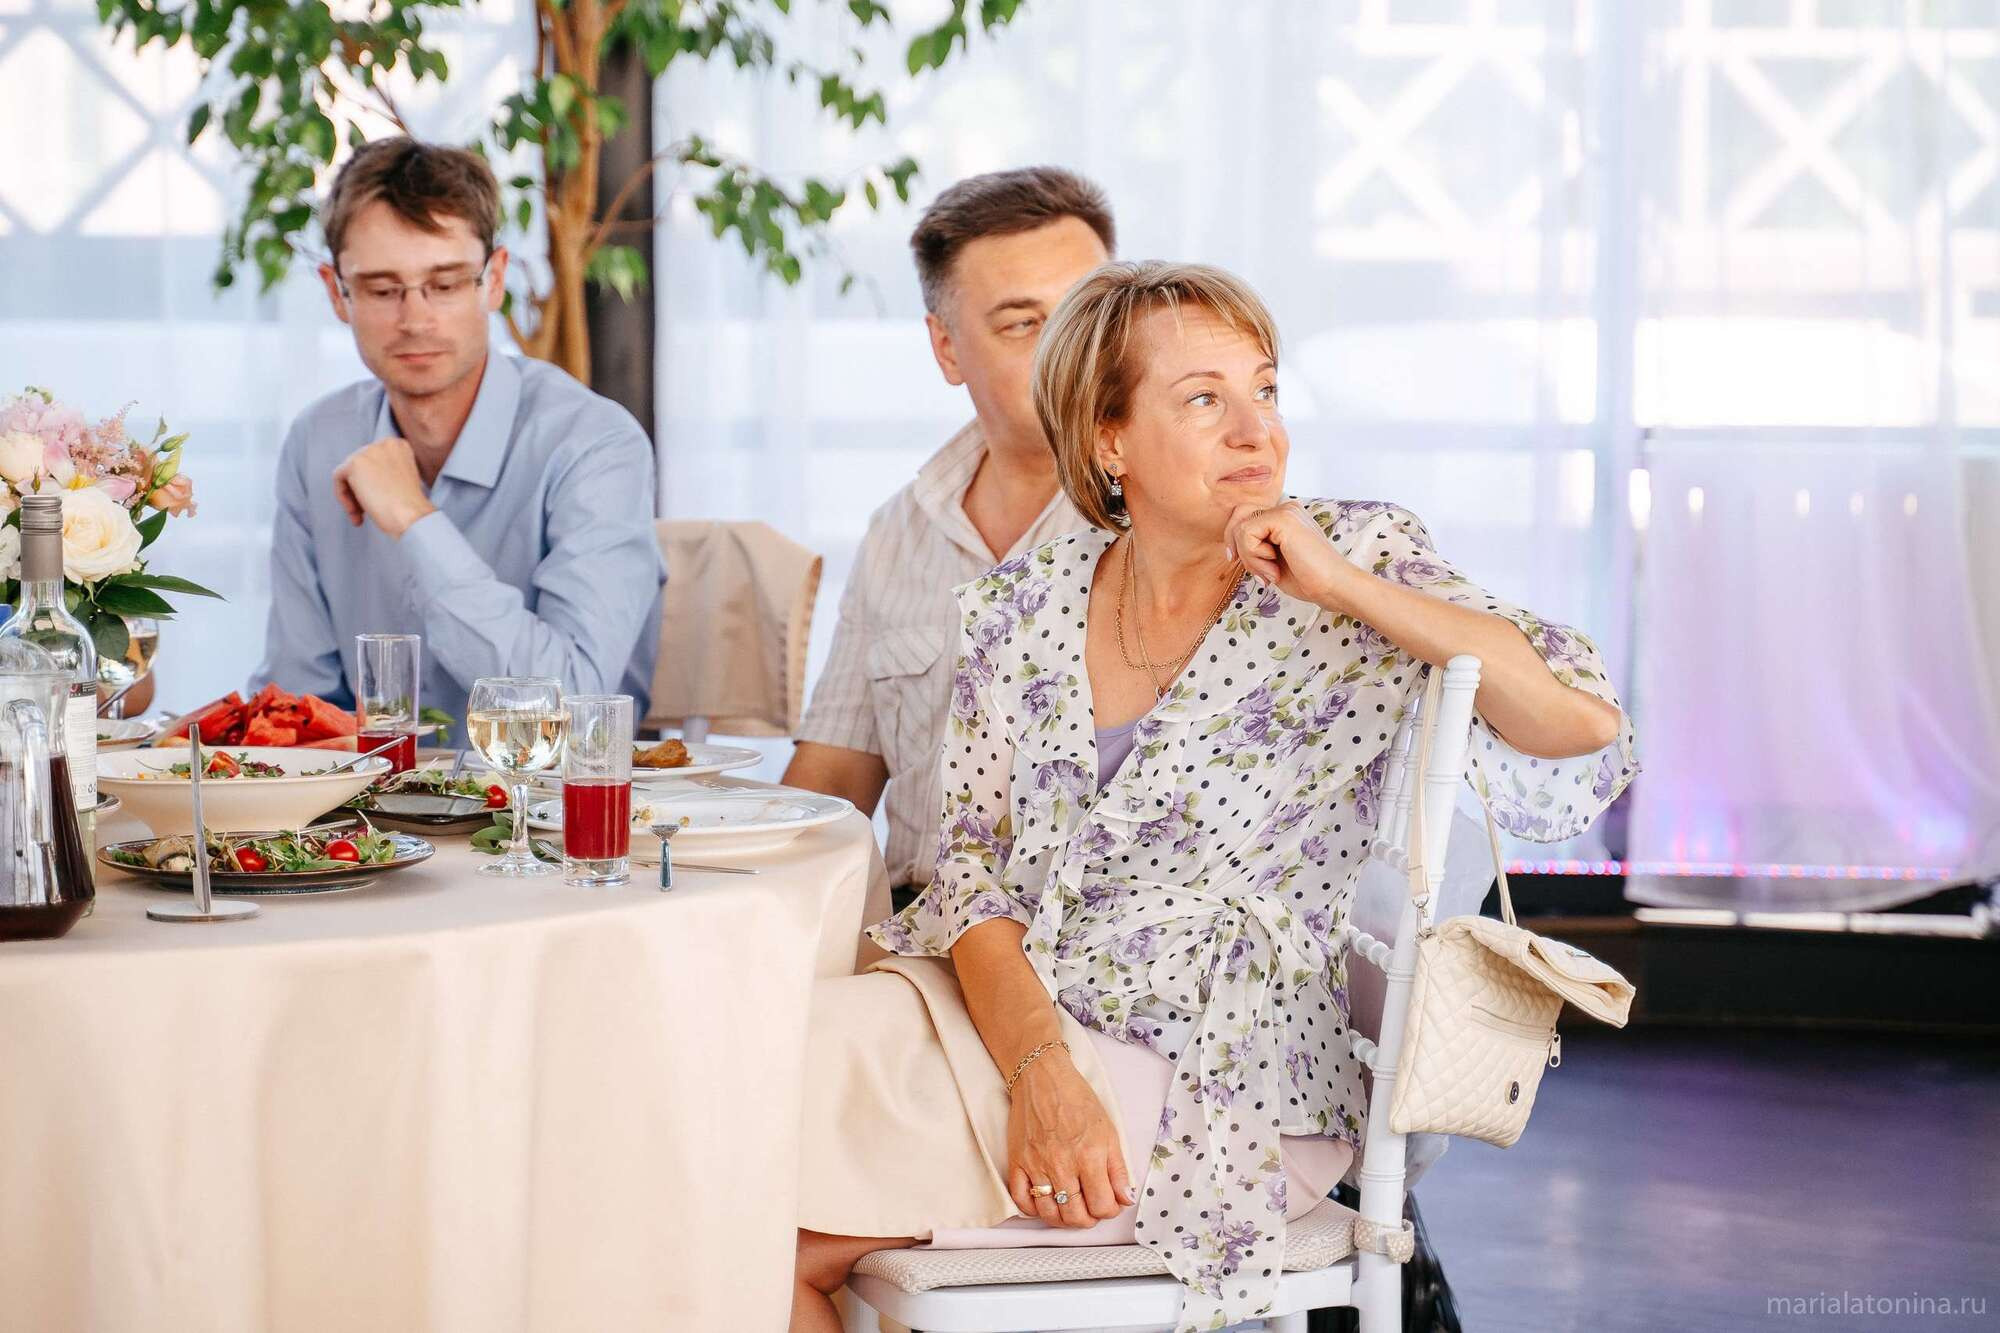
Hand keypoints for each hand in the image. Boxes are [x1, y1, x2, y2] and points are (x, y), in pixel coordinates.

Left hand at [331, 437, 436, 538]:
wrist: (411, 516)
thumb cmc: (409, 507)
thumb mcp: (401, 480)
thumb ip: (383, 471)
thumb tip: (363, 477)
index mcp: (398, 445)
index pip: (373, 461)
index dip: (372, 483)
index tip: (378, 500)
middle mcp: (384, 443)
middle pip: (359, 466)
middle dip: (359, 490)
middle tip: (365, 511)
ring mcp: (368, 451)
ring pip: (347, 473)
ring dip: (352, 496)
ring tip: (361, 515)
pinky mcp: (354, 463)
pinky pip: (338, 479)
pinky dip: (343, 497)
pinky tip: (356, 513)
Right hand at [1005, 1048, 1134, 1228]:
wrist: (1043, 1078)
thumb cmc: (1077, 1100)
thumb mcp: (1109, 1131)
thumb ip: (1118, 1169)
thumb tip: (1125, 1199)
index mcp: (1089, 1156)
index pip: (1102, 1205)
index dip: (1109, 1211)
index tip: (1109, 1205)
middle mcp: (1062, 1164)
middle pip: (1075, 1215)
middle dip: (1088, 1220)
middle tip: (1091, 1211)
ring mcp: (1037, 1165)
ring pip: (1049, 1213)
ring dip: (1063, 1220)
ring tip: (1071, 1210)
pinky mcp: (1018, 1162)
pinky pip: (1021, 1199)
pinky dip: (1032, 1209)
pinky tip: (1044, 1204)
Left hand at [1224, 500, 1360, 610]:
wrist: (1332, 586)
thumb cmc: (1306, 578)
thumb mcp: (1271, 561)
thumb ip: (1254, 547)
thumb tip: (1231, 546)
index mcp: (1284, 517)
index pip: (1244, 517)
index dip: (1235, 540)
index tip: (1240, 562)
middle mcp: (1285, 509)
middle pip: (1239, 515)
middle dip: (1236, 545)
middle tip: (1254, 570)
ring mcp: (1285, 511)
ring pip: (1241, 527)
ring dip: (1250, 557)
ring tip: (1270, 572)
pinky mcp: (1283, 519)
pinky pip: (1247, 533)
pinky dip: (1254, 557)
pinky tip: (1275, 568)